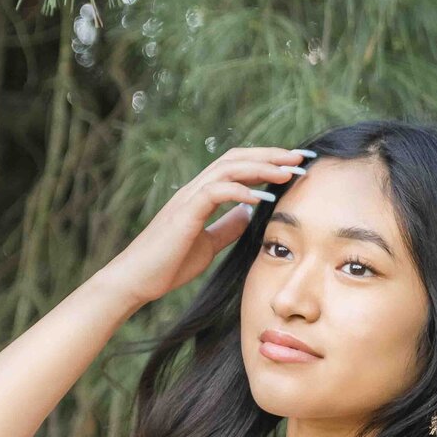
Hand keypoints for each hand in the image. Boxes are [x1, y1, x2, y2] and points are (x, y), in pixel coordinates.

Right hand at [98, 145, 316, 313]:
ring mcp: (188, 199)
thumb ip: (227, 227)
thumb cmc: (168, 266)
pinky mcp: (184, 213)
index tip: (294, 166)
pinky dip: (239, 189)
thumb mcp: (209, 245)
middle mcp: (194, 190)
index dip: (266, 163)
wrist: (135, 280)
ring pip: (228, 168)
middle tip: (301, 158)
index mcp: (200, 196)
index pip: (237, 168)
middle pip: (236, 158)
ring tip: (288, 171)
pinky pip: (215, 192)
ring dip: (261, 167)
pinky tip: (260, 195)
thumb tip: (248, 212)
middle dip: (270, 155)